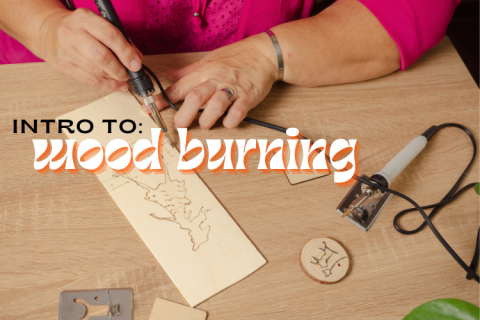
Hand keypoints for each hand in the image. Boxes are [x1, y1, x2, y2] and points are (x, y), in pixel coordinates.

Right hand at [36, 8, 142, 91]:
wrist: (48, 31)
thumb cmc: (79, 28)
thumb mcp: (96, 23)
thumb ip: (118, 38)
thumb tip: (135, 58)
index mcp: (85, 19)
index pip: (109, 35)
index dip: (126, 52)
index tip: (136, 63)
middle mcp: (73, 33)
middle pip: (101, 56)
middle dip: (119, 68)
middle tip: (128, 73)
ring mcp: (66, 51)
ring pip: (96, 71)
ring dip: (114, 78)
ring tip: (123, 78)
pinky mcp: (63, 66)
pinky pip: (89, 80)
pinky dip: (106, 85)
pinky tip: (116, 86)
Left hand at [155, 34, 277, 128]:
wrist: (265, 53)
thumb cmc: (237, 57)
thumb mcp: (209, 59)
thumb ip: (188, 71)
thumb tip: (169, 76)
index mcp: (204, 72)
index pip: (179, 87)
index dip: (163, 99)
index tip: (150, 109)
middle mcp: (216, 80)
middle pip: (195, 97)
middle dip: (184, 115)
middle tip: (179, 126)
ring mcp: (232, 88)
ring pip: (215, 105)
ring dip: (207, 119)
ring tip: (205, 124)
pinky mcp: (249, 96)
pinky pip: (238, 111)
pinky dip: (231, 120)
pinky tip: (228, 122)